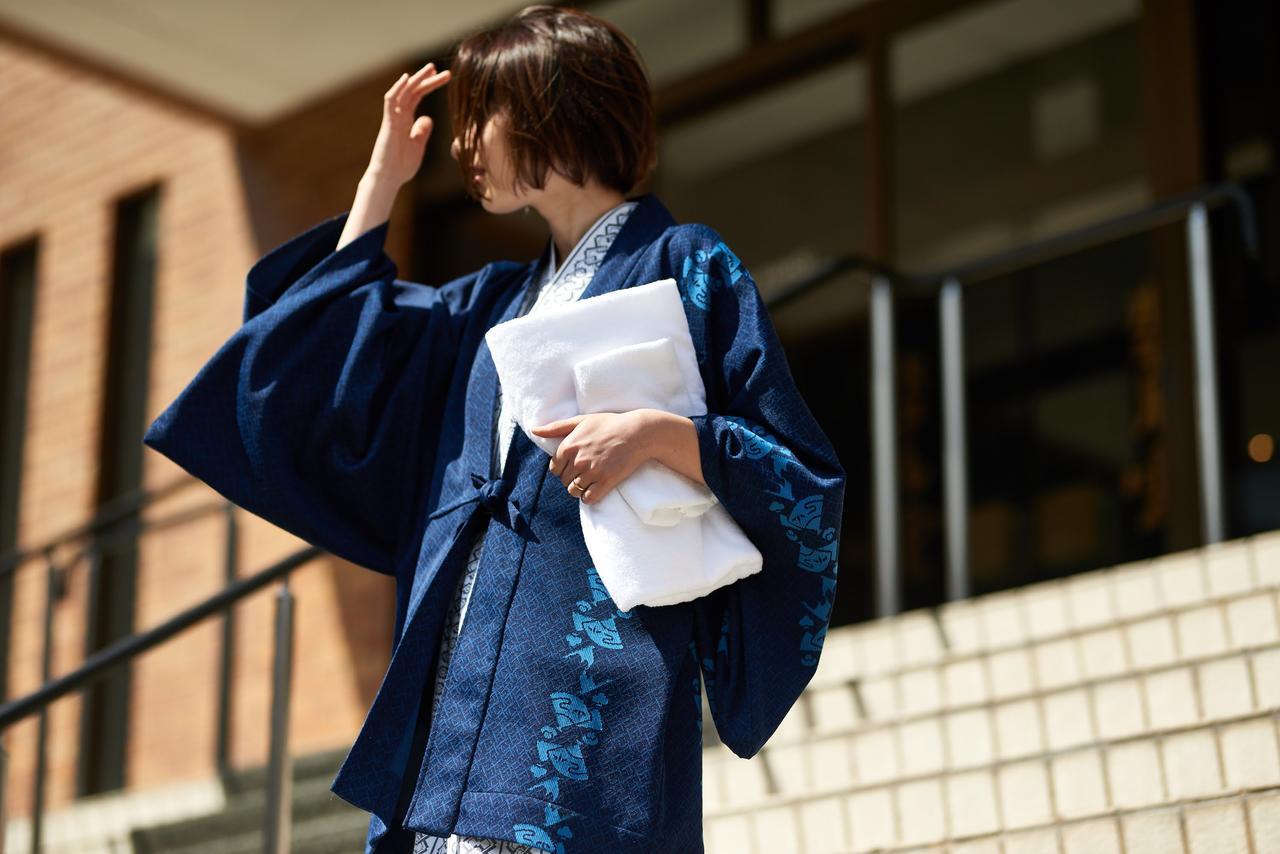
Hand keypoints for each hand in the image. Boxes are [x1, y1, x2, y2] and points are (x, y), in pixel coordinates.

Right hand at [367, 62, 451, 187]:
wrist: (389, 178)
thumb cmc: (401, 165)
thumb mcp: (417, 146)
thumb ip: (422, 131)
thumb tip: (428, 118)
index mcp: (406, 120)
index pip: (418, 96)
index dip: (429, 85)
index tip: (443, 76)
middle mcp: (399, 115)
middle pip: (413, 90)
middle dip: (426, 78)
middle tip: (439, 67)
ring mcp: (393, 118)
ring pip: (403, 92)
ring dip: (416, 79)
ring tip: (430, 68)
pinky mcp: (388, 123)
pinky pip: (390, 101)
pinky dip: (398, 88)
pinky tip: (407, 78)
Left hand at [532, 412, 651, 504]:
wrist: (637, 432)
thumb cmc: (609, 424)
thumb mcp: (581, 421)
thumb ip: (556, 427)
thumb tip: (533, 430)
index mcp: (568, 446)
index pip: (555, 468)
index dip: (564, 469)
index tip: (575, 465)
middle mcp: (577, 460)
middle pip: (564, 481)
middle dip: (572, 478)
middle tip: (586, 471)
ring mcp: (592, 471)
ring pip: (574, 491)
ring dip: (580, 489)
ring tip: (591, 481)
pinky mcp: (606, 481)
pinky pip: (588, 498)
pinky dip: (590, 497)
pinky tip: (596, 489)